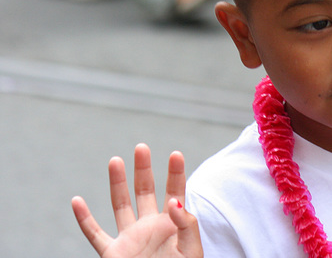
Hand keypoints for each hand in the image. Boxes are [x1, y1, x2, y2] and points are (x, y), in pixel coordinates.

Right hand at [71, 143, 202, 257]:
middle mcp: (150, 227)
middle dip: (144, 170)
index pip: (175, 193)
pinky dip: (84, 219)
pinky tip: (77, 200)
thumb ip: (186, 225)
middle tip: (141, 147)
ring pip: (120, 205)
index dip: (176, 174)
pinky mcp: (112, 254)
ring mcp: (130, 239)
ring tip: (115, 160)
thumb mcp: (192, 251)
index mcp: (172, 226)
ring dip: (117, 183)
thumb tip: (173, 201)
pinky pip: (94, 234)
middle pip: (146, 192)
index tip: (175, 154)